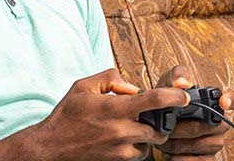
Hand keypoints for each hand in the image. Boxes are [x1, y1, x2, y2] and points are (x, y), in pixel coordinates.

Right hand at [17, 68, 190, 160]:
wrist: (50, 148)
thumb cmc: (66, 115)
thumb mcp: (84, 86)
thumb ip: (111, 79)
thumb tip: (133, 87)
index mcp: (116, 109)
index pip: (156, 100)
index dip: (175, 97)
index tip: (183, 96)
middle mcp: (122, 130)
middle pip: (160, 127)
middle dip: (162, 121)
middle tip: (154, 114)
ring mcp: (121, 149)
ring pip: (151, 143)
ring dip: (150, 135)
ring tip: (135, 126)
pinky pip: (139, 154)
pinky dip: (138, 147)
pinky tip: (126, 139)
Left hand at [155, 66, 233, 160]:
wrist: (155, 130)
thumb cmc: (166, 106)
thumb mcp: (166, 86)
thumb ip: (175, 77)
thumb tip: (183, 83)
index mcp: (213, 103)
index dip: (233, 100)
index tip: (222, 101)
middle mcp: (219, 124)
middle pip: (212, 125)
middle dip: (184, 127)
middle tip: (167, 127)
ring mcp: (215, 143)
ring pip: (200, 144)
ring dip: (177, 143)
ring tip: (164, 139)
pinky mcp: (207, 159)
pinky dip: (178, 158)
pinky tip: (169, 153)